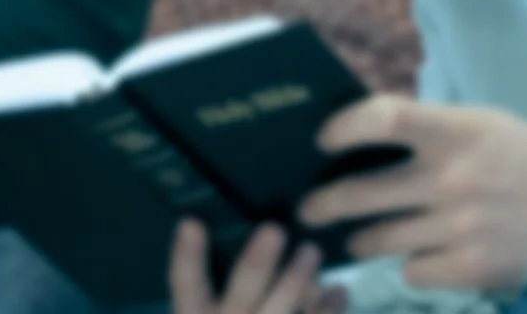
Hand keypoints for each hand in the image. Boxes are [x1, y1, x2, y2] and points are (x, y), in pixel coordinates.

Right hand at [170, 218, 346, 313]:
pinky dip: (329, 310)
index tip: (191, 221)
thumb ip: (220, 291)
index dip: (187, 257)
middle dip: (258, 262)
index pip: (186, 286)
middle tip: (275, 229)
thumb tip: (241, 237)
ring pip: (279, 310)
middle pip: (242, 293)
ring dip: (297, 278)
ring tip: (312, 250)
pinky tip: (340, 291)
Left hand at [298, 95, 526, 292]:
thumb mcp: (475, 123)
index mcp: (453, 131)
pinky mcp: (476, 269)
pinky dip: (408, 266)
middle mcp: (453, 179)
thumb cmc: (517, 153)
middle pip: (366, 192)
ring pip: (383, 238)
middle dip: (326, 203)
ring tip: (351, 239)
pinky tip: (410, 259)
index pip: (384, 119)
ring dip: (359, 239)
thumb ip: (423, 128)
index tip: (322, 141)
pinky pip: (415, 272)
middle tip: (305, 210)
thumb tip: (358, 133)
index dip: (345, 127)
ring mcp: (463, 227)